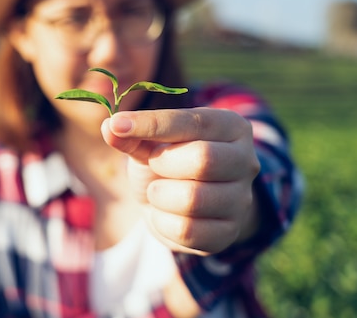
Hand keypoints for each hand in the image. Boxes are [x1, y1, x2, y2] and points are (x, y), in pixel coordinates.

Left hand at [100, 108, 260, 254]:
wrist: (183, 204)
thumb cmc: (168, 161)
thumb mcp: (150, 142)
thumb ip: (131, 135)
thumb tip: (109, 127)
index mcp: (231, 127)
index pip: (193, 122)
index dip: (152, 124)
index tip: (117, 124)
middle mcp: (246, 161)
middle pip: (203, 160)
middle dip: (164, 163)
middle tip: (154, 165)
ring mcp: (241, 200)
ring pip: (194, 199)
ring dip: (160, 195)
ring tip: (157, 191)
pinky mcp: (229, 233)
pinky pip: (188, 231)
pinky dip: (162, 222)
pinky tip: (162, 212)